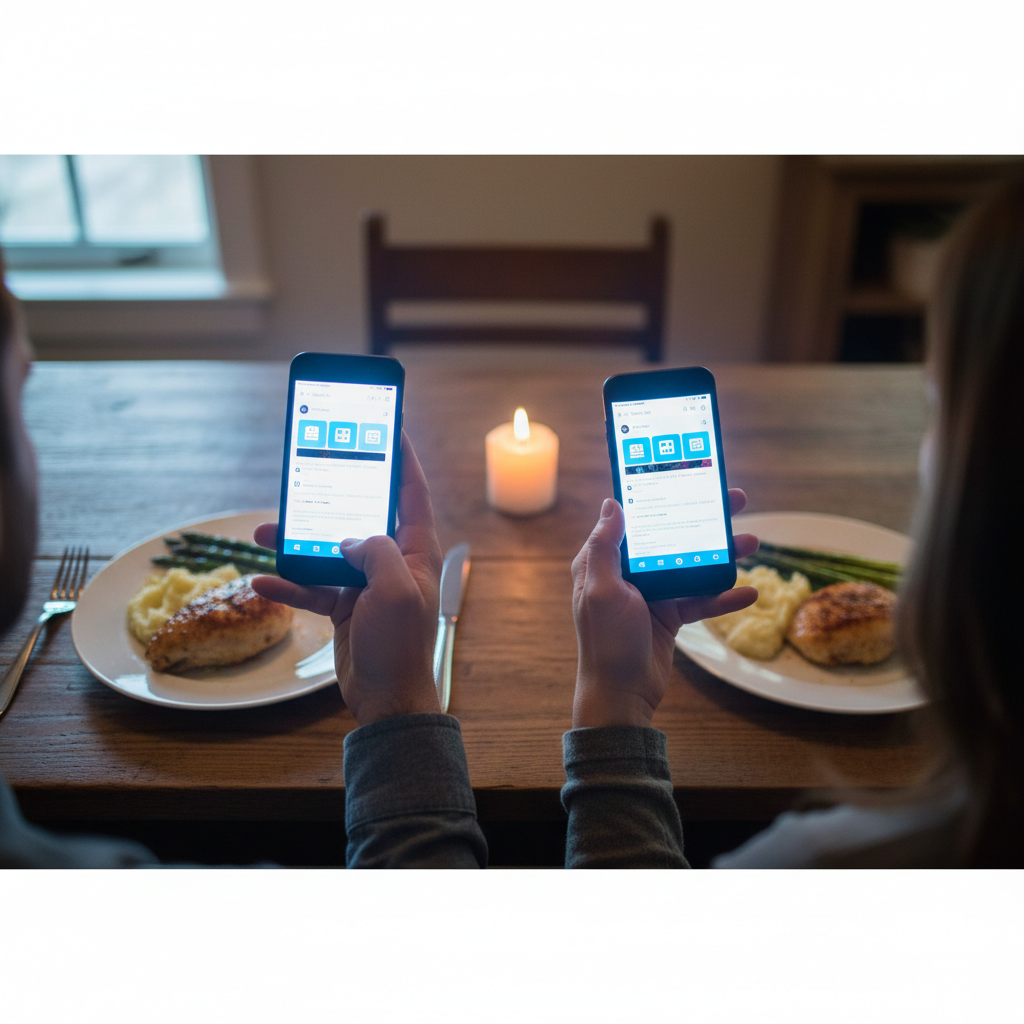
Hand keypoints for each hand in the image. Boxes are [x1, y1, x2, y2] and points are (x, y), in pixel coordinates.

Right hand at [250, 432, 443, 724]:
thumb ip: (376, 552)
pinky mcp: (345, 603)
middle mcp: (391, 559)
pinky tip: (262, 578)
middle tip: (306, 468)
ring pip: (326, 548)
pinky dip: (288, 582)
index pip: (410, 491)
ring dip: (295, 540)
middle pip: (358, 513)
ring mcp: (366, 581)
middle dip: (330, 494)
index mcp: (415, 549)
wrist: (388, 699)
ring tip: (262, 529)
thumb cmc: (402, 645)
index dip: (401, 455)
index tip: (389, 423)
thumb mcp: (396, 591)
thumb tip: (348, 538)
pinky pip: (311, 584)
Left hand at [570, 492, 758, 728]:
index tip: (688, 477)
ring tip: (753, 542)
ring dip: (722, 556)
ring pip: (692, 566)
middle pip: (671, 537)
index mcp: (604, 562)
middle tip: (736, 501)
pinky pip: (700, 600)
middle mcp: (627, 574)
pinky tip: (749, 592)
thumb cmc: (606, 643)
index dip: (660, 496)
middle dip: (704, 520)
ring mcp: (650, 595)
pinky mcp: (669, 616)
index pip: (634, 519)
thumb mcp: (602, 590)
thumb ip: (605, 547)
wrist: (620, 696)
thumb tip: (611, 504)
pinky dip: (723, 596)